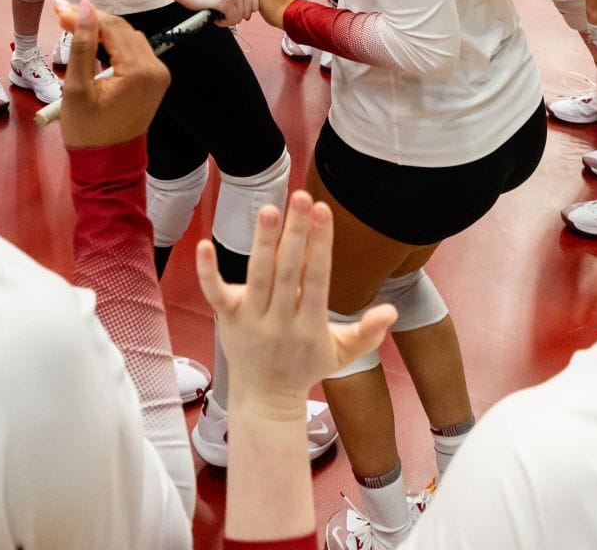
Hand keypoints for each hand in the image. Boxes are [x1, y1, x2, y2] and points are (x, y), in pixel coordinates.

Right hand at [54, 0, 169, 149]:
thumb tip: (85, 6)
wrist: (107, 164)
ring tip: (73, 26)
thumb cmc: (87, 130)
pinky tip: (93, 41)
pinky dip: (114, 44)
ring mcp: (159, 75)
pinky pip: (135, 51)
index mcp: (139, 71)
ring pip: (129, 37)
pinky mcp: (155, 80)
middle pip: (122, 29)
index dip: (85, 15)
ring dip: (103, 30)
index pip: (112, 28)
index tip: (59, 9)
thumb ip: (82, 45)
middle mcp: (156, 68)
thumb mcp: (77, 88)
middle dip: (93, 20)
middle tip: (61, 14)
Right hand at [176, 0, 258, 26]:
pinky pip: (232, 21)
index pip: (256, 4)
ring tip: (217, 9)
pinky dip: (222, 22)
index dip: (242, 8)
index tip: (229, 3)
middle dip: (235, 14)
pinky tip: (214, 14)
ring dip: (228, 18)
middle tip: (221, 7)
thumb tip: (255, 10)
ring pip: (240, 17)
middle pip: (249, 12)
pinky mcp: (226, 1)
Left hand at [196, 193, 394, 421]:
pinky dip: (208, 272)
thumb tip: (392, 310)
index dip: (320, 245)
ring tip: (270, 209)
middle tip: (301, 197)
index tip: (324, 212)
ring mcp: (251, 320)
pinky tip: (204, 245)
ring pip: (257, 276)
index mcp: (311, 326)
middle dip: (295, 233)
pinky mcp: (227, 319)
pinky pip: (215, 294)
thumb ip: (367, 333)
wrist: (266, 400)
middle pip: (288, 271)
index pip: (317, 279)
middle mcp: (281, 321)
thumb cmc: (305, 369)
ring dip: (263, 242)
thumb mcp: (342, 354)